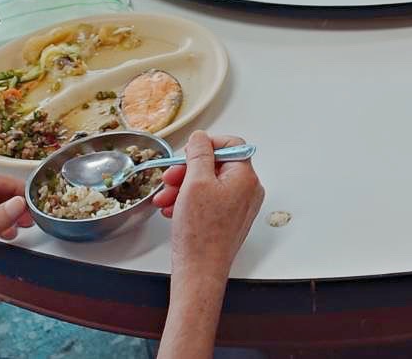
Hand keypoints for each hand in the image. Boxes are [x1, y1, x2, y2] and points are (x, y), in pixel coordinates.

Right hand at [153, 132, 262, 277]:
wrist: (199, 273)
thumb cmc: (200, 234)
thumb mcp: (195, 183)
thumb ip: (199, 155)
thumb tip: (201, 138)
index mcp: (246, 177)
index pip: (232, 145)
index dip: (207, 145)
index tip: (187, 152)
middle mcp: (248, 191)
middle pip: (216, 166)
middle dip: (188, 170)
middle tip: (169, 177)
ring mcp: (239, 207)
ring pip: (209, 185)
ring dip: (183, 187)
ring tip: (164, 198)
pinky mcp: (228, 220)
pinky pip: (208, 201)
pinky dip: (189, 202)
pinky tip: (171, 210)